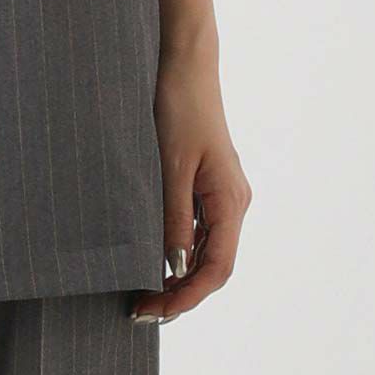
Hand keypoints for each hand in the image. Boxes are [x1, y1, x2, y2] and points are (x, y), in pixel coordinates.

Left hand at [128, 47, 252, 324]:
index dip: (186, 296)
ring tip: (144, 291)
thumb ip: (173, 218)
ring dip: (179, 273)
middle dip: (180, 291)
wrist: (185, 63)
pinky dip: (179, 248)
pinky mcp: (209, 183)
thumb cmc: (179, 107)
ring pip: (206, 249)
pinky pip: (199, 228)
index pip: (216, 269)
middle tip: (141, 310)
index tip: (153, 311)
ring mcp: (222, 193)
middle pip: (213, 265)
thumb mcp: (170, 166)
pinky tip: (154, 255)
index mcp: (230, 201)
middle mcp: (233, 202)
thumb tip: (173, 268)